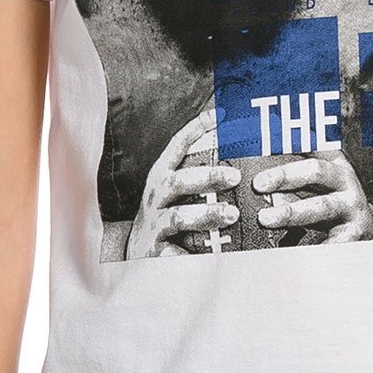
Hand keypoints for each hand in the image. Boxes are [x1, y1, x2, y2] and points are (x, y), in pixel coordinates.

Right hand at [125, 104, 241, 257]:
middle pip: (179, 181)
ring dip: (206, 214)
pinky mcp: (156, 251)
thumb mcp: (175, 190)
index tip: (219, 115)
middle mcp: (156, 197)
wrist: (136, 252)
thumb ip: (197, 171)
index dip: (196, 129)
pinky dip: (193, 255)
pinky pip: (175, 253)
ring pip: (178, 216)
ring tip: (232, 214)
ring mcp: (154, 224)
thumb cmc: (165, 214)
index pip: (177, 147)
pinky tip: (213, 257)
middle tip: (236, 176)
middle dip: (207, 176)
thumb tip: (236, 155)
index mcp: (162, 176)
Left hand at [253, 149, 372, 242]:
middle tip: (258, 184)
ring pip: (320, 207)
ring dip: (290, 212)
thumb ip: (293, 174)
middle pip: (315, 172)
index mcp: (335, 163)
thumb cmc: (334, 201)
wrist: (366, 229)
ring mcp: (350, 209)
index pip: (313, 145)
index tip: (267, 139)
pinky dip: (310, 248)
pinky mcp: (353, 235)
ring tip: (265, 219)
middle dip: (285, 176)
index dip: (291, 141)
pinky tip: (290, 252)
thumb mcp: (320, 181)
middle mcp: (345, 182)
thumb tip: (259, 176)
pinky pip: (329, 241)